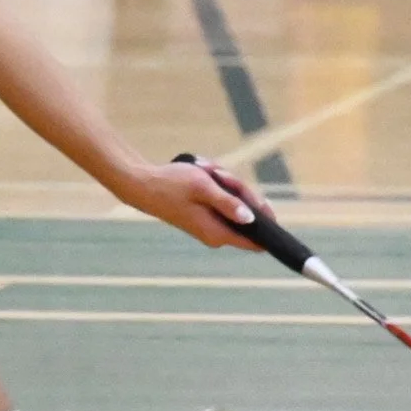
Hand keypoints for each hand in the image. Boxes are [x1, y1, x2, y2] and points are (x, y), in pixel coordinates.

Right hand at [118, 157, 273, 252]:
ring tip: (205, 168)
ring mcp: (210, 226)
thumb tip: (251, 219)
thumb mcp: (204, 189)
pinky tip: (203, 171)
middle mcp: (216, 235)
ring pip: (234, 203)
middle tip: (219, 173)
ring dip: (225, 183)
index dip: (267, 223)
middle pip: (247, 215)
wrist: (143, 185)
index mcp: (218, 233)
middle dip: (238, 190)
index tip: (264, 203)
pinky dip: (216, 185)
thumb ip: (228, 204)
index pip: (256, 242)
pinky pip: (222, 201)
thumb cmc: (172, 185)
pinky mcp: (204, 217)